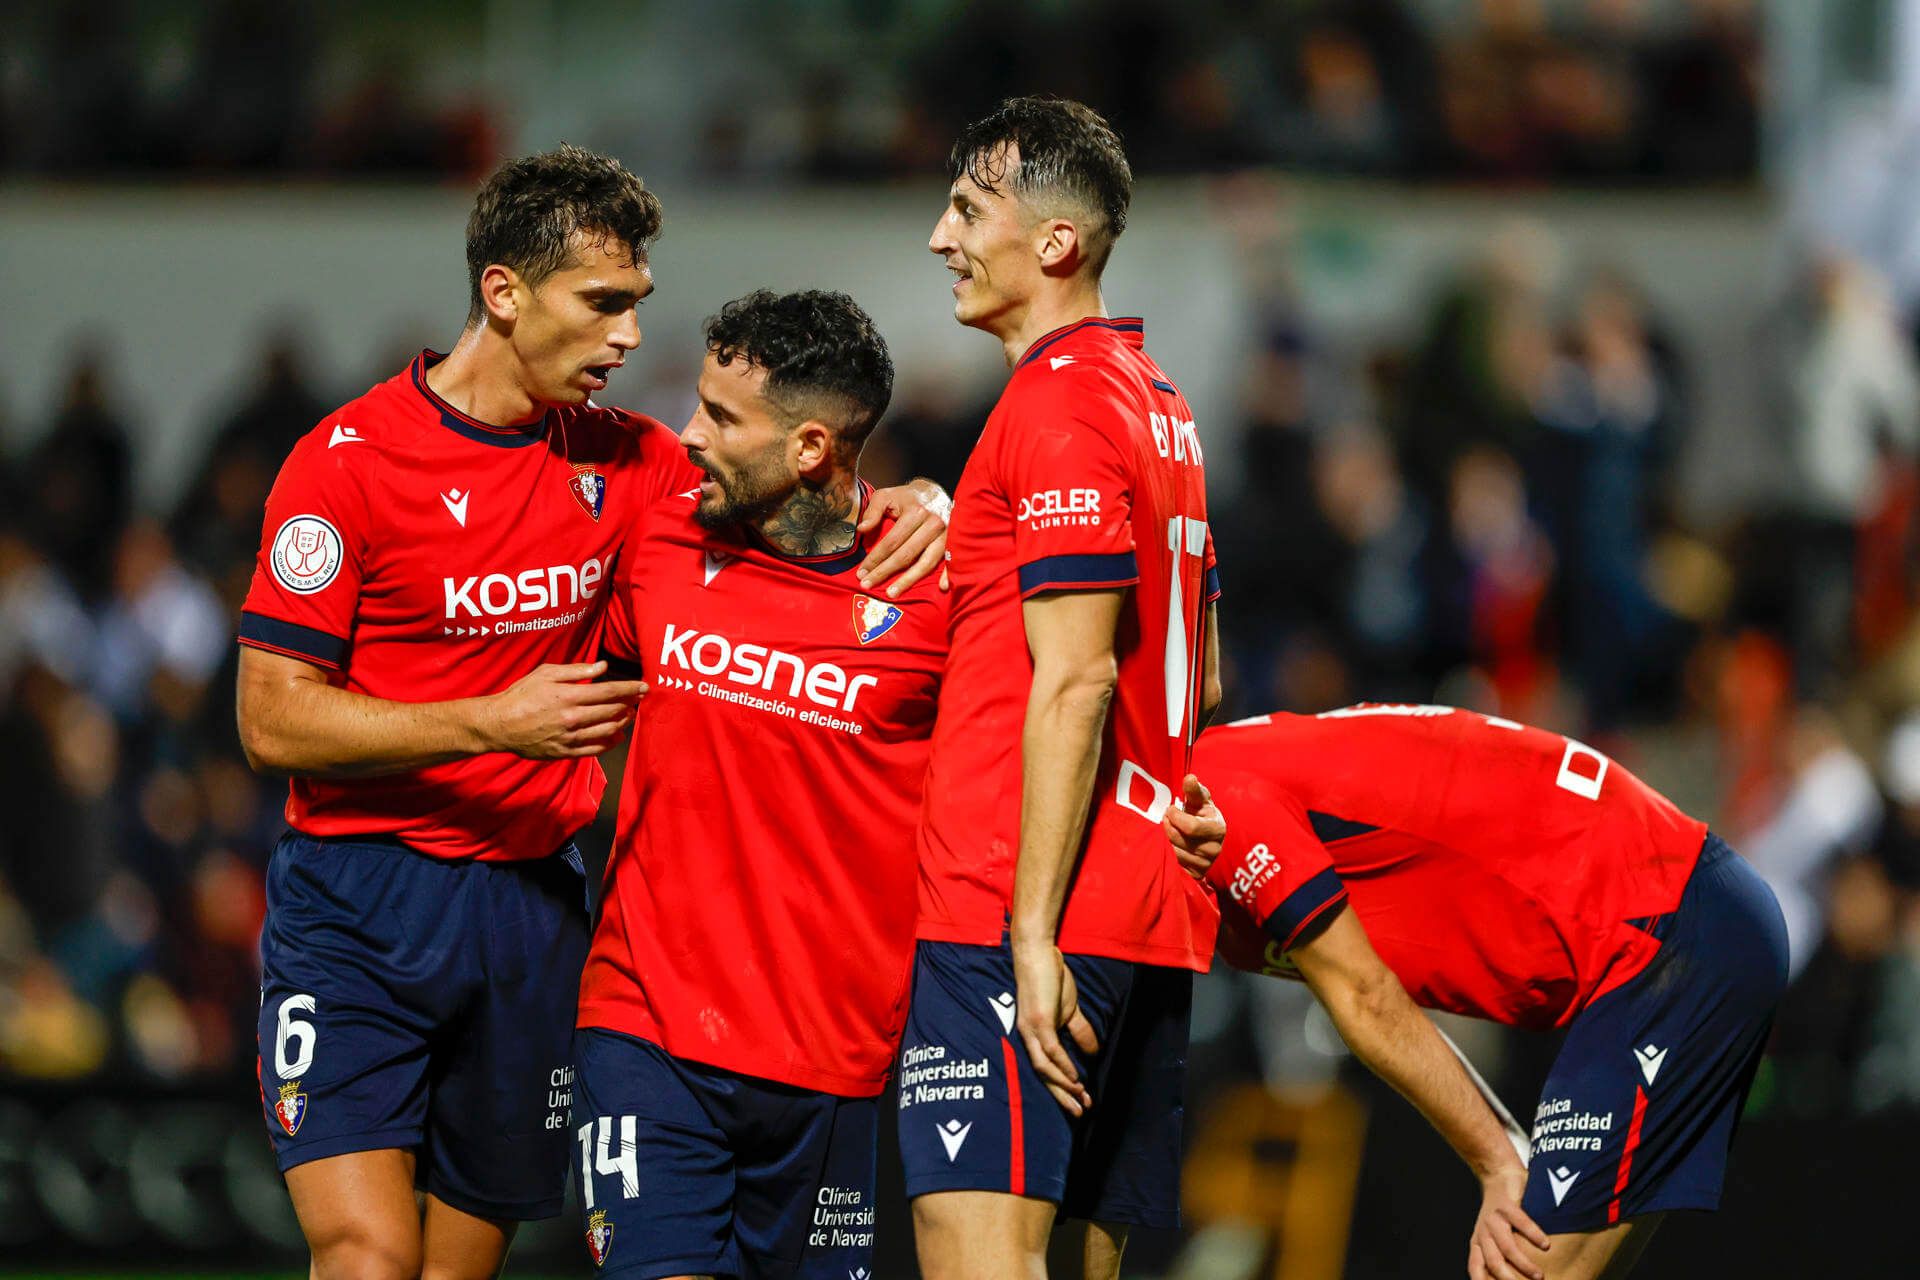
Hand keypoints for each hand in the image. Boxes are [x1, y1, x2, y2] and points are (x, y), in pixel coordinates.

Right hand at [482, 661, 645, 758]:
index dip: (629, 689)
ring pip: (608, 731)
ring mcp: (570, 738)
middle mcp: (572, 718)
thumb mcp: (546, 673)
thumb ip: (577, 670)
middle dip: (630, 704)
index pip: (609, 692)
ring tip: (629, 715)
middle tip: (638, 700)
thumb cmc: (521, 695)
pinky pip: (595, 750)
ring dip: (623, 722)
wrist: (500, 724)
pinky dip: (610, 742)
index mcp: (569, 696)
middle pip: (612, 712)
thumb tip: (602, 666)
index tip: (643, 686)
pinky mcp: (565, 752)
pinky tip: (617, 735)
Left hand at [857, 479, 949, 596]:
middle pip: (906, 555)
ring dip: (908, 581)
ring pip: (926, 563)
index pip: (891, 541)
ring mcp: (946, 534)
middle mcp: (932, 524)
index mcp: (915, 512)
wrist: (934, 492)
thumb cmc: (906, 498)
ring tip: (892, 594)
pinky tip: (940, 588)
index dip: (875, 559)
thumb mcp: (886, 496)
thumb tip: (861, 529)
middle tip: (867, 585)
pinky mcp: (954, 542)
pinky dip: (948, 575)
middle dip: (885, 572)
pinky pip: (951, 561)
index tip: (861, 572)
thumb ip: (872, 511)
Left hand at [1011, 939, 1097, 1115]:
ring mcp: (1031, 1029)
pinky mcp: (1038, 1019)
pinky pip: (1051, 1049)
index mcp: (1034, 1036)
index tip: (1079, 1102)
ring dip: (1063, 1086)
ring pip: (1045, 1067)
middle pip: (1043, 1075)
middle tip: (1079, 1113)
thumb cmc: (1050, 978)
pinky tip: (1075, 1078)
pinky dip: (1062, 1066)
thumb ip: (1078, 1030)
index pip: (1047, 1070)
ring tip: (1079, 1099)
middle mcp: (1028, 1037)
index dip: (1062, 1088)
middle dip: (1061, 1096)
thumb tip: (1093, 1052)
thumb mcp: (1069, 1009)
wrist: (1037, 953)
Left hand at [1165, 774, 1223, 878]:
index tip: (1170, 809)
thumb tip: (1190, 778)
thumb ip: (1194, 790)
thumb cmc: (1201, 813)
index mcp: (1218, 828)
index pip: (1191, 827)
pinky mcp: (1198, 874)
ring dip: (1167, 841)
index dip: (1175, 816)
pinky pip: (1177, 867)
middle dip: (1168, 827)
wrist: (1206, 835)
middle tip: (1165, 819)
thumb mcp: (1199, 800)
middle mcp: (1215, 849)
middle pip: (1180, 840)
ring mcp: (1207, 863)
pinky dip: (1171, 856)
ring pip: (1176, 854)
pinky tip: (1173, 846)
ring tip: (1170, 831)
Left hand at [1467, 1165, 1548, 1279]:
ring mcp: (1493, 1219)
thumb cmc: (1500, 1213)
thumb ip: (1500, 1256)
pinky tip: (1545, 1244)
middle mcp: (1483, 1233)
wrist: (1497, 1176)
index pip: (1476, 1269)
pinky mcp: (1506, 1205)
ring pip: (1506, 1247)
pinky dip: (1533, 1235)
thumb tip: (1515, 1277)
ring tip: (1539, 1275)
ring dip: (1524, 1264)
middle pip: (1493, 1263)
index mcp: (1478, 1244)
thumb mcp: (1493, 1236)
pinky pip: (1520, 1222)